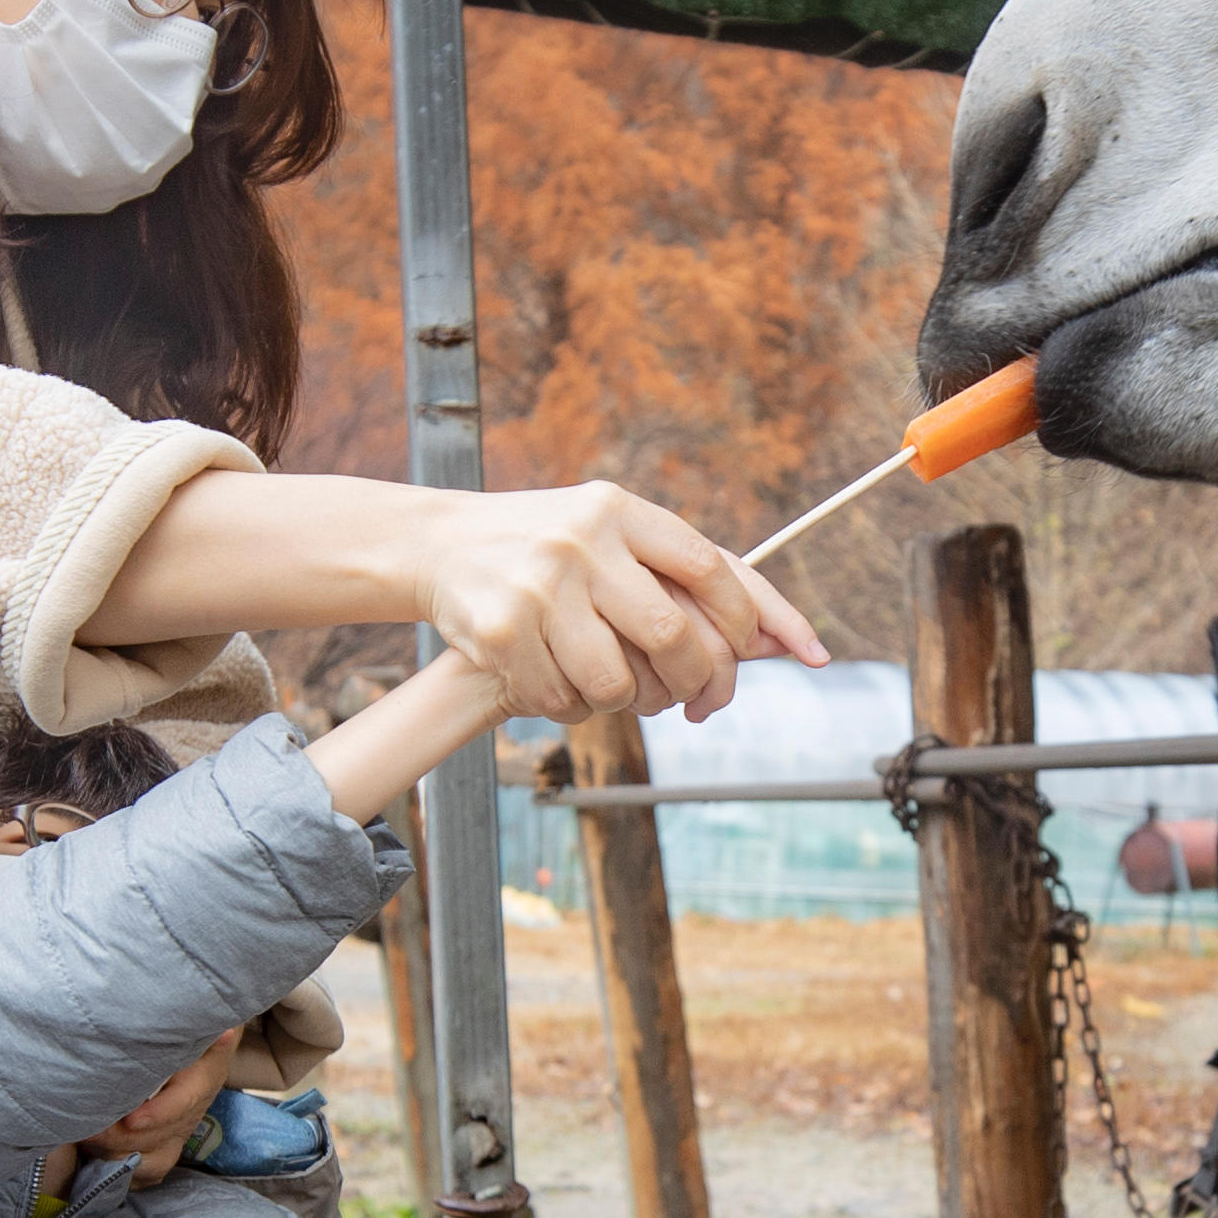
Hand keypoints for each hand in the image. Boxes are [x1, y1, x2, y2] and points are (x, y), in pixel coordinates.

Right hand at [411, 483, 821, 726]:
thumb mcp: (610, 532)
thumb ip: (683, 573)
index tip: (778, 650)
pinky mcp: (502, 631)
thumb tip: (777, 638)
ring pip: (617, 682)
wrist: (439, 543)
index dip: (751, 615)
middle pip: (670, 634)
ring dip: (627, 702)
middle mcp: (580, 541)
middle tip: (699, 700)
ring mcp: (538, 586)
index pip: (707, 565)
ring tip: (614, 687)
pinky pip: (563, 700)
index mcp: (617, 509)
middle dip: (697, 678)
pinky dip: (572, 708)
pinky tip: (561, 685)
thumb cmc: (546, 544)